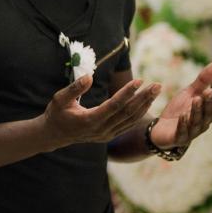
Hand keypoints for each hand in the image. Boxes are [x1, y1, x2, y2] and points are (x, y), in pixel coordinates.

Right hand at [41, 75, 160, 148]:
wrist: (54, 135)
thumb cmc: (56, 114)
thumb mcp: (59, 99)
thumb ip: (75, 88)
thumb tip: (89, 77)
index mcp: (89, 120)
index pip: (114, 105)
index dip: (127, 93)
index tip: (139, 81)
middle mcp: (101, 129)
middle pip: (127, 112)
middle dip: (143, 98)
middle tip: (157, 85)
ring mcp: (107, 134)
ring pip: (131, 119)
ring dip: (145, 104)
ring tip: (156, 90)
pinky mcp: (110, 136)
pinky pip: (128, 124)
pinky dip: (139, 113)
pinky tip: (147, 102)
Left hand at [150, 61, 211, 149]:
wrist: (160, 128)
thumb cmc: (179, 110)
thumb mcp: (189, 93)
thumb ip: (202, 80)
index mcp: (207, 111)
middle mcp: (203, 122)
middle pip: (209, 112)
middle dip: (209, 101)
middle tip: (208, 90)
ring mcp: (192, 132)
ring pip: (197, 122)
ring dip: (197, 111)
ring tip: (196, 99)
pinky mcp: (179, 138)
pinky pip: (183, 132)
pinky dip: (183, 124)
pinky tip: (182, 115)